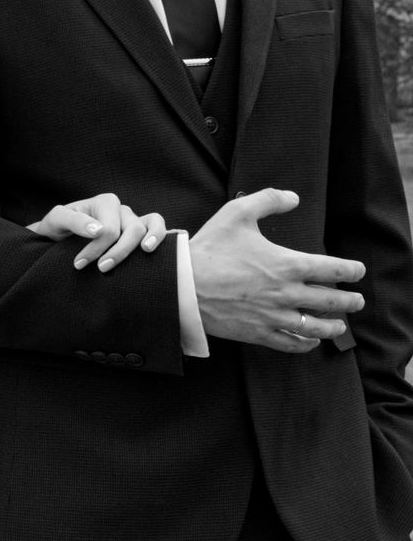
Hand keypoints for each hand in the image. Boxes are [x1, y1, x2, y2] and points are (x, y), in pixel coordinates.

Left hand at [29, 193, 168, 271]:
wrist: (59, 235)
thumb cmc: (58, 226)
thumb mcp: (57, 220)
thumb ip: (75, 222)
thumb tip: (98, 230)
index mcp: (105, 202)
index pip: (110, 229)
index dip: (96, 249)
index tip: (79, 264)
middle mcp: (122, 209)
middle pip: (132, 230)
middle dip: (118, 252)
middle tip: (101, 269)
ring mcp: (132, 219)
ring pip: (146, 229)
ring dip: (146, 243)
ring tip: (145, 252)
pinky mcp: (139, 231)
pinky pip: (156, 226)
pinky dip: (159, 235)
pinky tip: (152, 250)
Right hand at [189, 189, 363, 353]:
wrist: (182, 285)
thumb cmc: (209, 249)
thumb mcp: (237, 213)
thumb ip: (268, 200)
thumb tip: (292, 198)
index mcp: (287, 264)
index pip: (332, 269)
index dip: (350, 271)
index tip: (357, 272)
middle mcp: (285, 293)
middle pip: (329, 300)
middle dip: (349, 302)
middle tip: (358, 302)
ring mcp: (272, 316)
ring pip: (313, 326)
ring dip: (332, 326)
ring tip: (341, 326)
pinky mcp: (257, 332)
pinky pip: (289, 342)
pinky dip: (304, 343)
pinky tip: (311, 340)